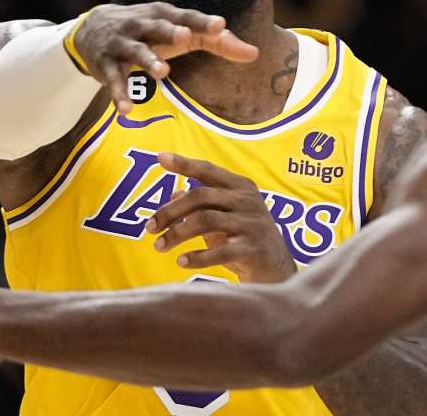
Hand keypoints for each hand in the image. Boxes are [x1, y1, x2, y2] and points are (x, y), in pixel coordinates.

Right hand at [74, 3, 258, 114]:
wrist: (92, 29)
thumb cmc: (151, 32)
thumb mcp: (182, 33)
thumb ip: (217, 42)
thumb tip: (254, 53)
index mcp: (165, 15)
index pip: (187, 17)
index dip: (203, 21)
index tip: (220, 25)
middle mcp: (142, 24)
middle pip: (158, 27)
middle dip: (171, 31)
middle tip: (186, 37)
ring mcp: (122, 43)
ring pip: (136, 51)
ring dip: (148, 60)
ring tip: (162, 72)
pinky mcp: (107, 64)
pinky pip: (114, 79)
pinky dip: (119, 93)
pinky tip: (127, 110)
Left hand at [146, 153, 297, 282]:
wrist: (277, 269)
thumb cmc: (244, 238)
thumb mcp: (225, 217)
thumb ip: (203, 204)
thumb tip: (174, 193)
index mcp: (240, 187)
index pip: (208, 170)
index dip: (184, 163)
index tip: (160, 157)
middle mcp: (247, 200)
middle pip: (201, 196)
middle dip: (170, 211)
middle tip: (149, 228)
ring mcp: (252, 224)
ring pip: (206, 221)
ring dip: (177, 234)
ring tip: (159, 247)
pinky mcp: (253, 249)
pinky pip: (220, 251)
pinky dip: (197, 257)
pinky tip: (181, 261)